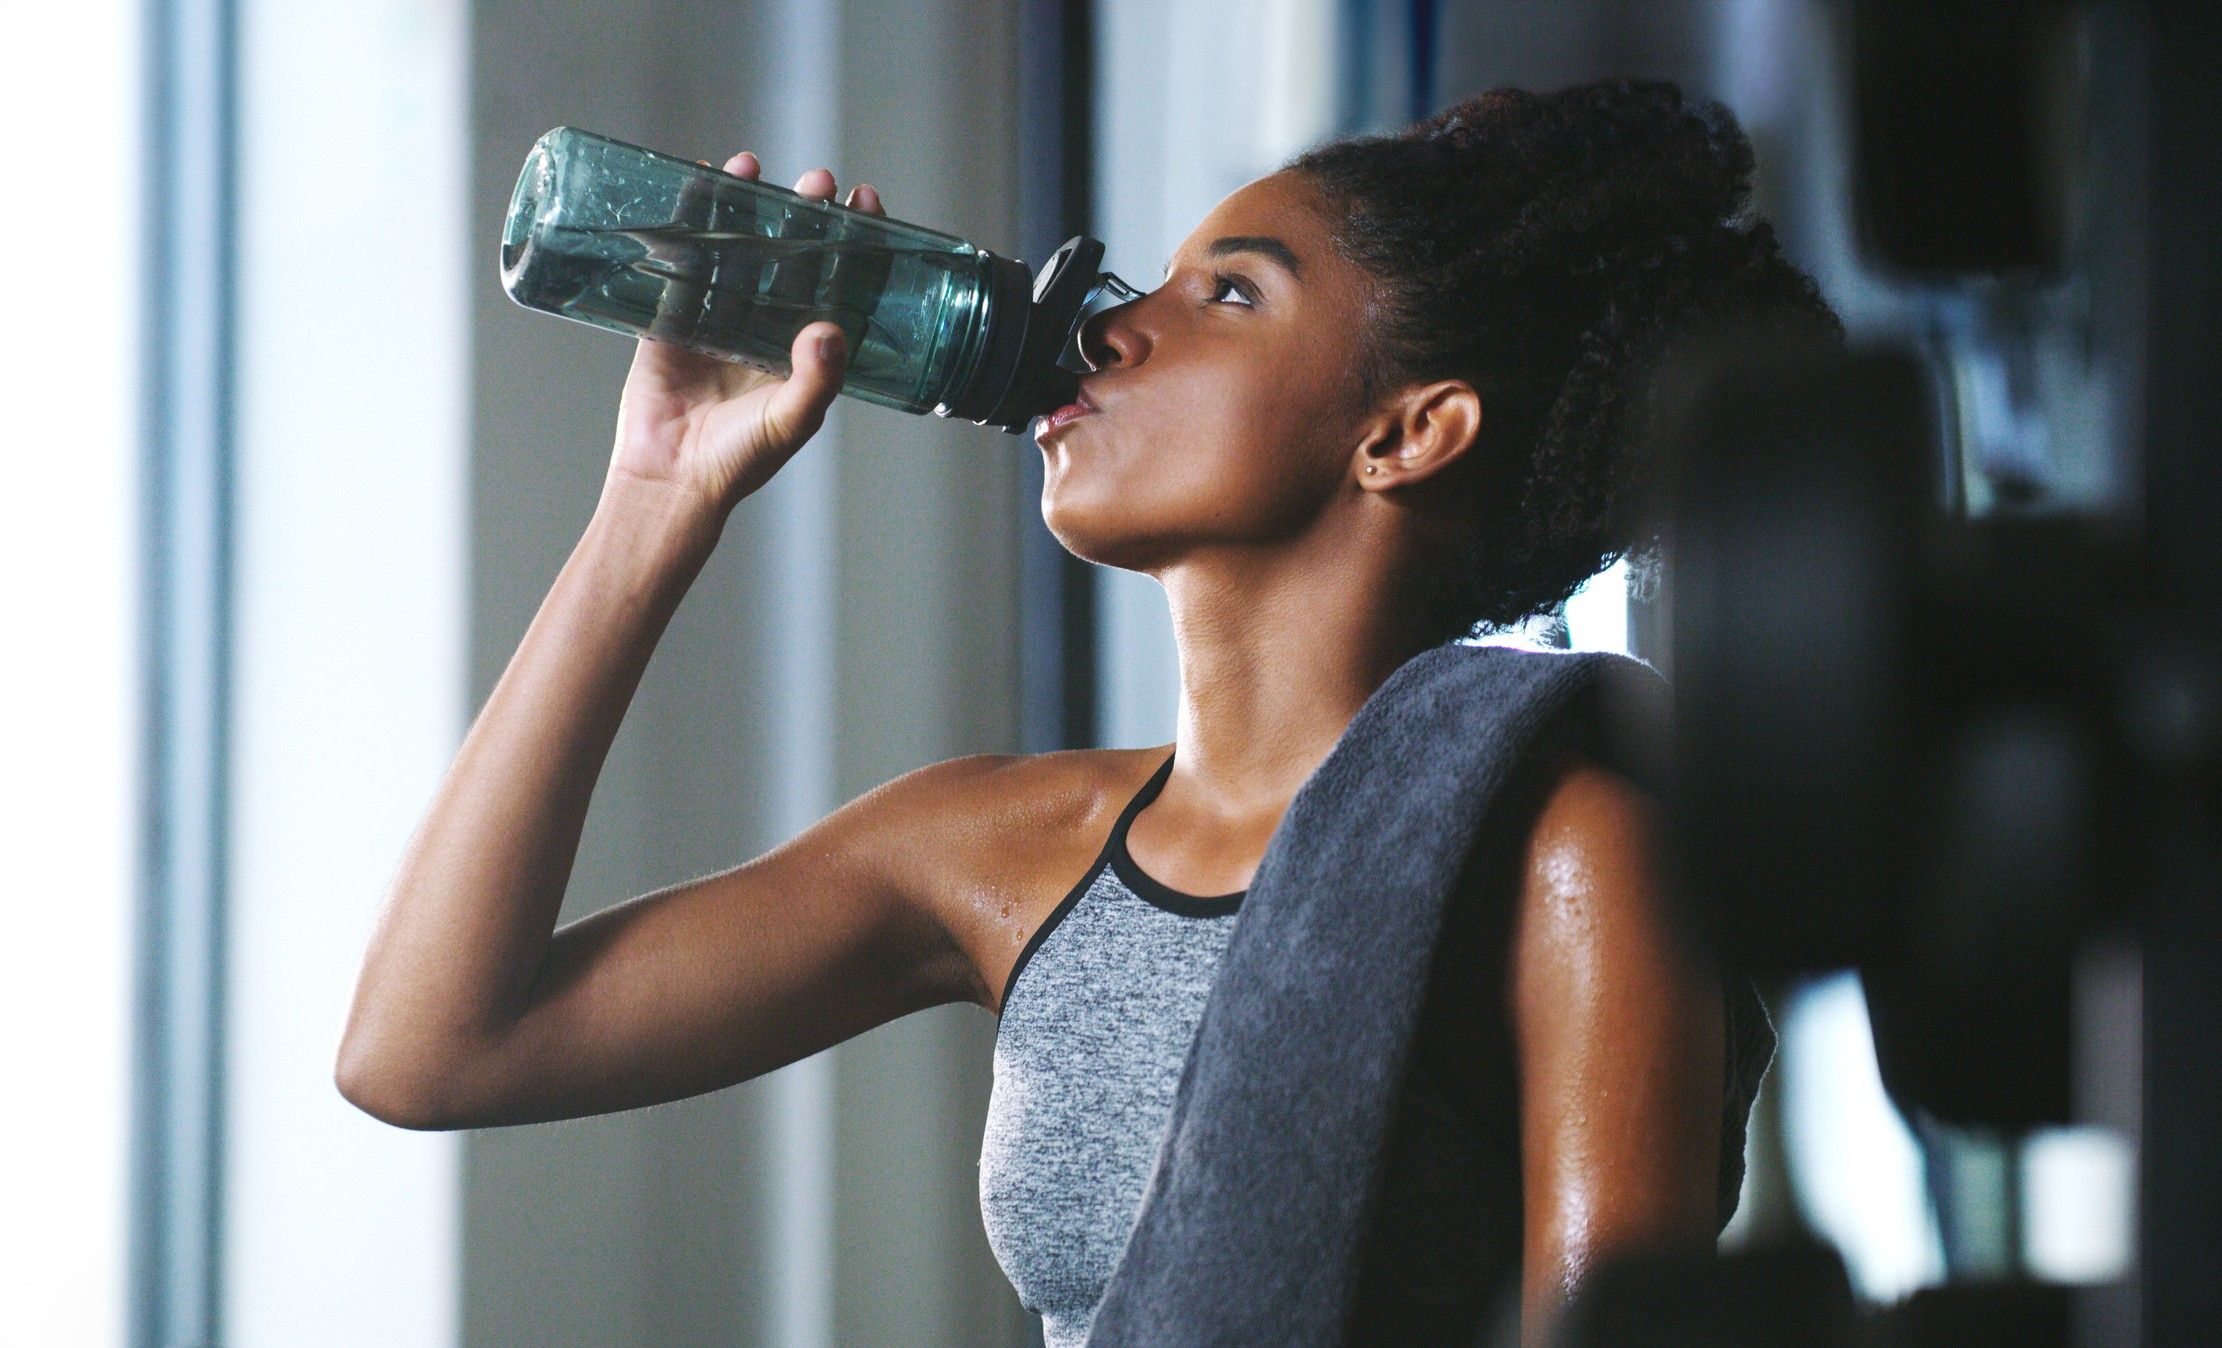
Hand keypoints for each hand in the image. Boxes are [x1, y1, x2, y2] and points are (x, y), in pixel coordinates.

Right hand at [604, 153, 887, 514]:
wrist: (671, 479)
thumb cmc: (739, 460)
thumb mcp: (791, 421)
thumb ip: (817, 378)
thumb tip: (831, 327)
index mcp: (804, 348)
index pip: (839, 280)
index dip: (855, 241)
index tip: (865, 201)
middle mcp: (766, 325)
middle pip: (790, 254)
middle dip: (803, 214)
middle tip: (816, 179)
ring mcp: (718, 317)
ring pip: (736, 248)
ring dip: (744, 207)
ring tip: (752, 166)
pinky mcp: (672, 318)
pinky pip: (681, 260)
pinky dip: (688, 222)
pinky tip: (697, 184)